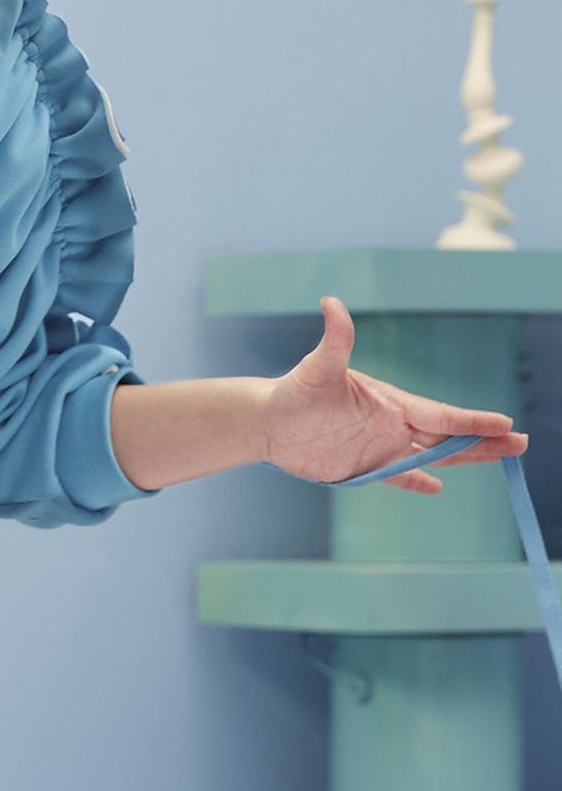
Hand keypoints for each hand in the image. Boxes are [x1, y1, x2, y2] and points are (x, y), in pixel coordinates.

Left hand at [262, 296, 526, 493]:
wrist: (269, 421)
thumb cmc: (293, 391)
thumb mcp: (317, 368)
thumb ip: (334, 340)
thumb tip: (331, 303)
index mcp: (391, 403)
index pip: (440, 414)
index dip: (471, 421)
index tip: (504, 423)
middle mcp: (393, 424)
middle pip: (448, 436)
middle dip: (484, 440)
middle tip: (521, 444)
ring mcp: (381, 447)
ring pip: (434, 455)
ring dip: (465, 458)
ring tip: (501, 459)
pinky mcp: (364, 467)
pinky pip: (398, 476)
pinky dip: (418, 481)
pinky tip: (438, 488)